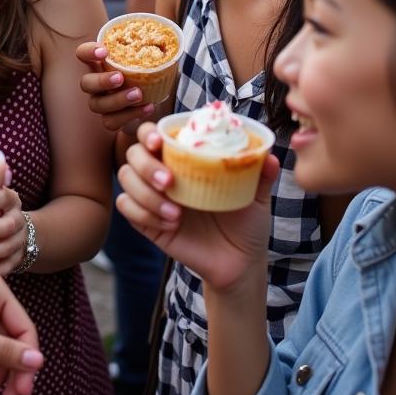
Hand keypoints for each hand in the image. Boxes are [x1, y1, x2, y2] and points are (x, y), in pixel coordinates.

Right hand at [76, 41, 155, 134]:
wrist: (153, 98)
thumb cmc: (148, 73)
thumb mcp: (150, 60)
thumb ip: (153, 52)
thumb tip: (173, 46)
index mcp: (99, 63)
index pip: (82, 54)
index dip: (88, 52)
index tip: (104, 51)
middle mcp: (95, 83)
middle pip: (85, 83)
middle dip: (101, 81)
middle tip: (120, 78)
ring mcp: (100, 102)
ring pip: (96, 105)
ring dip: (117, 100)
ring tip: (138, 94)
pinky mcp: (110, 119)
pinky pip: (111, 121)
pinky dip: (130, 115)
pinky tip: (148, 107)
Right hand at [116, 123, 277, 291]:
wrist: (240, 262)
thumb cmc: (246, 222)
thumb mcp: (256, 197)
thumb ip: (260, 175)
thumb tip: (270, 155)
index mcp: (184, 158)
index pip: (153, 134)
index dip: (148, 132)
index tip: (158, 142)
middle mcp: (162, 172)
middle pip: (133, 153)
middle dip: (146, 165)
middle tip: (169, 182)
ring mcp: (152, 196)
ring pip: (125, 178)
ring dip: (145, 193)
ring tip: (175, 213)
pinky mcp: (146, 221)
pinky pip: (126, 207)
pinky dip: (143, 213)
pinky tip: (169, 224)